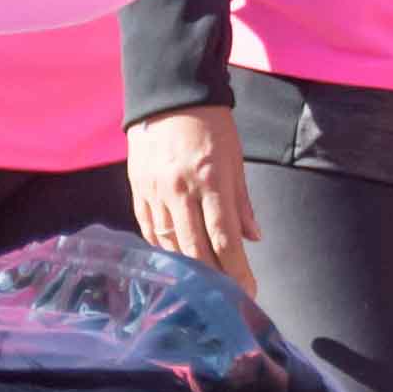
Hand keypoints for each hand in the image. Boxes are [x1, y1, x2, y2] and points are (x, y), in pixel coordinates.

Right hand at [131, 103, 254, 288]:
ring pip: (170, 243)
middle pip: (195, 249)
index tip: (248, 291)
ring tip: (204, 283)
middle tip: (227, 296)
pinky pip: (150, 229)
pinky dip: (165, 248)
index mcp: (210, 180)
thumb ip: (242, 202)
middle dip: (214, 278)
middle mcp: (180, 190)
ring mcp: (155, 191)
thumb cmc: (210, 125)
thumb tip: (253, 237)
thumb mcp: (235, 159)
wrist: (169, 95)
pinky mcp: (139, 189)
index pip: (224, 238)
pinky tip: (176, 258)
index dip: (237, 270)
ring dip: (188, 267)